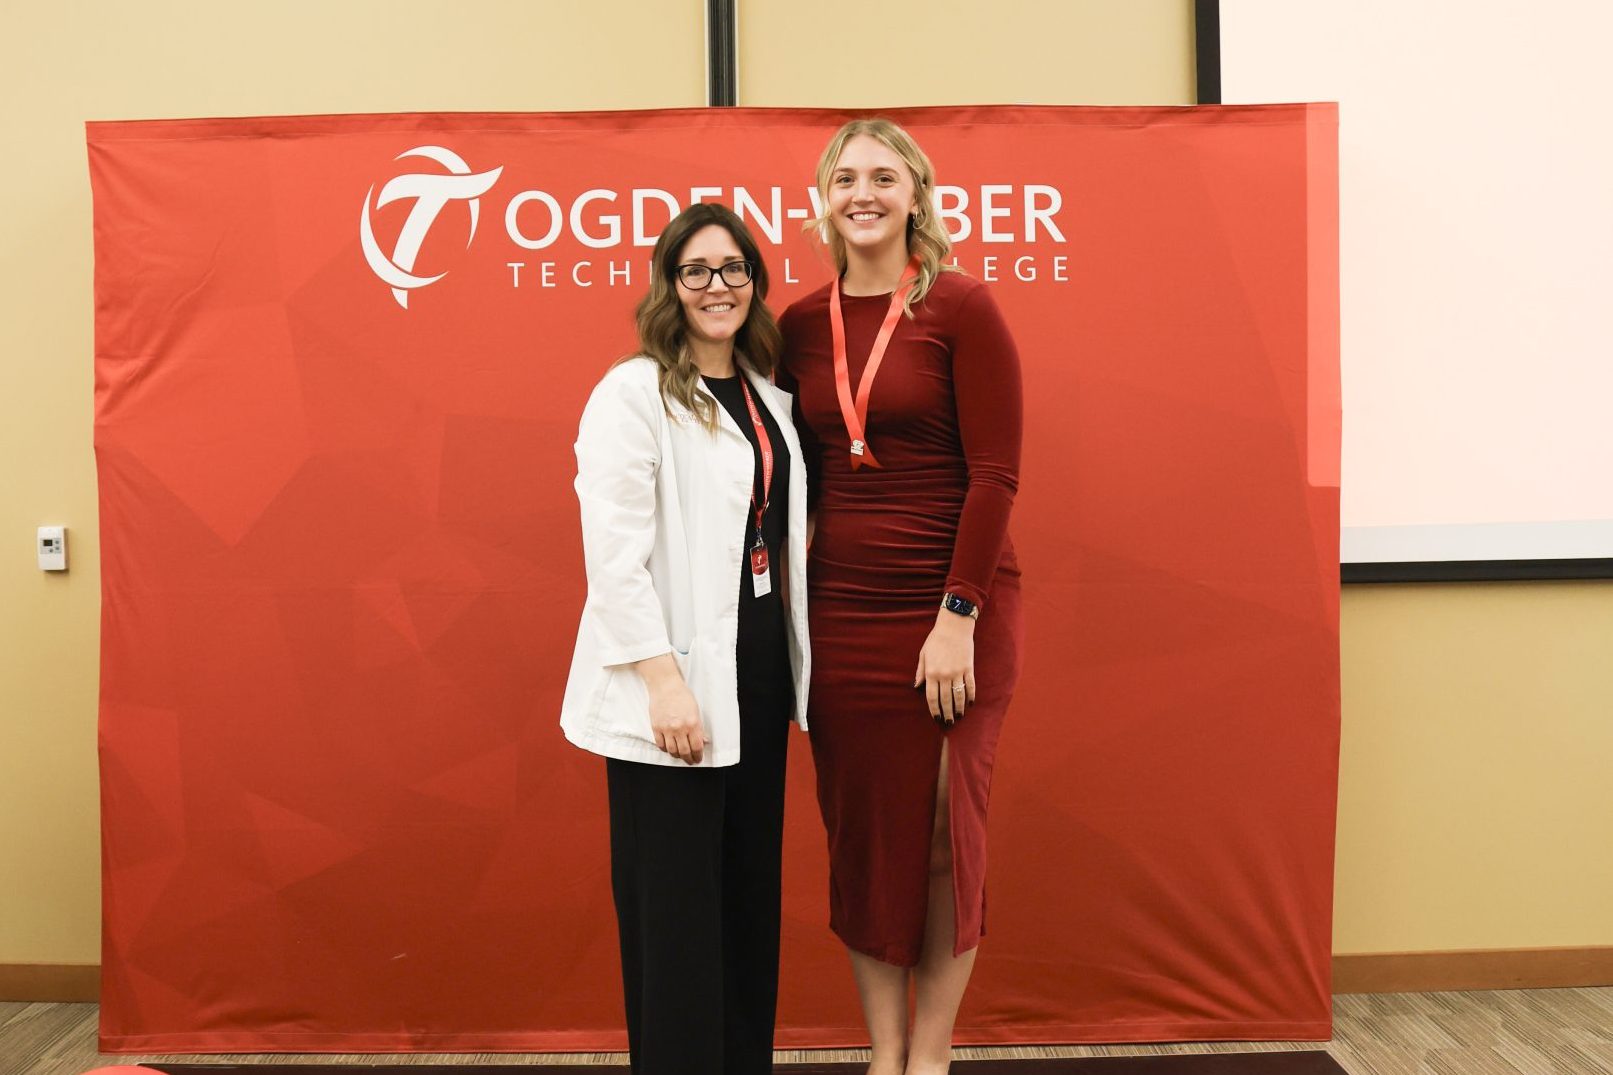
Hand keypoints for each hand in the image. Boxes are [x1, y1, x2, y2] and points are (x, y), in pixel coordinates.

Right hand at [635, 653, 704, 763]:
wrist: (665, 686)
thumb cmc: (682, 695)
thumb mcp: (695, 710)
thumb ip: (699, 727)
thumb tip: (703, 740)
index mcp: (692, 723)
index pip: (697, 746)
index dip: (698, 755)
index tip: (698, 758)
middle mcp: (680, 728)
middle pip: (685, 751)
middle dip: (689, 759)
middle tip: (690, 761)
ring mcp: (667, 728)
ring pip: (672, 750)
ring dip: (677, 756)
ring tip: (680, 756)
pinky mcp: (656, 727)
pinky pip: (661, 744)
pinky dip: (665, 749)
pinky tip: (669, 749)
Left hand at [914, 610, 976, 725]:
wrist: (954, 626)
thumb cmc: (936, 639)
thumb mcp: (923, 654)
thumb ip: (920, 671)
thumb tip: (916, 686)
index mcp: (931, 672)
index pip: (931, 697)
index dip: (934, 709)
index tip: (936, 717)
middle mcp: (944, 675)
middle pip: (946, 699)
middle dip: (946, 713)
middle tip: (948, 722)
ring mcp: (958, 672)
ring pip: (959, 696)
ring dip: (959, 708)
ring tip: (959, 716)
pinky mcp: (969, 668)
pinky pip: (970, 686)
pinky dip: (971, 696)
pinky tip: (970, 703)